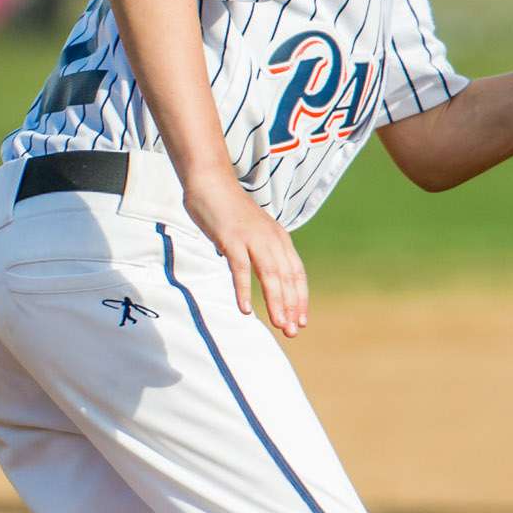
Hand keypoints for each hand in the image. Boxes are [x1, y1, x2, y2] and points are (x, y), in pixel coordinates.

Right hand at [182, 166, 308, 337]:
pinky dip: (243, 290)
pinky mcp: (231, 239)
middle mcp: (271, 238)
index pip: (296, 273)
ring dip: (276, 302)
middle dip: (291, 306)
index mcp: (279, 237)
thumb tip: (265, 274)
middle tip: (293, 331)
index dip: (300, 298)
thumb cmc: (229, 209)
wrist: (211, 181)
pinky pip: (240, 268)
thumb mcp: (254, 230)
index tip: (302, 320)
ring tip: (280, 325)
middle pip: (286, 278)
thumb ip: (262, 250)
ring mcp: (252, 238)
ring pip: (270, 275)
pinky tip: (245, 310)